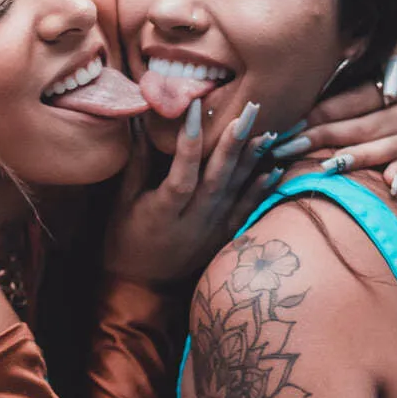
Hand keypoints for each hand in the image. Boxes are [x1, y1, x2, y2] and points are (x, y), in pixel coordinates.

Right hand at [103, 99, 282, 284]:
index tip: (197, 107)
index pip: (182, 174)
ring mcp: (212, 231)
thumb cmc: (124, 243)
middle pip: (217, 179)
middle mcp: (193, 222)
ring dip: (253, 159)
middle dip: (234, 142)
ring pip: (236, 191)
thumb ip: (136, 165)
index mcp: (163, 213)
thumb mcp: (122, 204)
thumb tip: (144, 125)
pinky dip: (261, 190)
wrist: (142, 290)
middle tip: (250, 109)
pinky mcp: (223, 238)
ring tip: (269, 129)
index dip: (190, 142)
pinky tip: (274, 168)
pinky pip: (245, 211)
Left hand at [274, 34, 396, 194]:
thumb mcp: (367, 42)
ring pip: (387, 146)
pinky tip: (388, 182)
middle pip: (369, 124)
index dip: (330, 110)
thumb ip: (357, 44)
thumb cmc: (370, 54)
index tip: (300, 121)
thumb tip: (349, 50)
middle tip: (292, 146)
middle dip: (327, 136)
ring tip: (324, 167)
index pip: (362, 96)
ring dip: (354, 158)